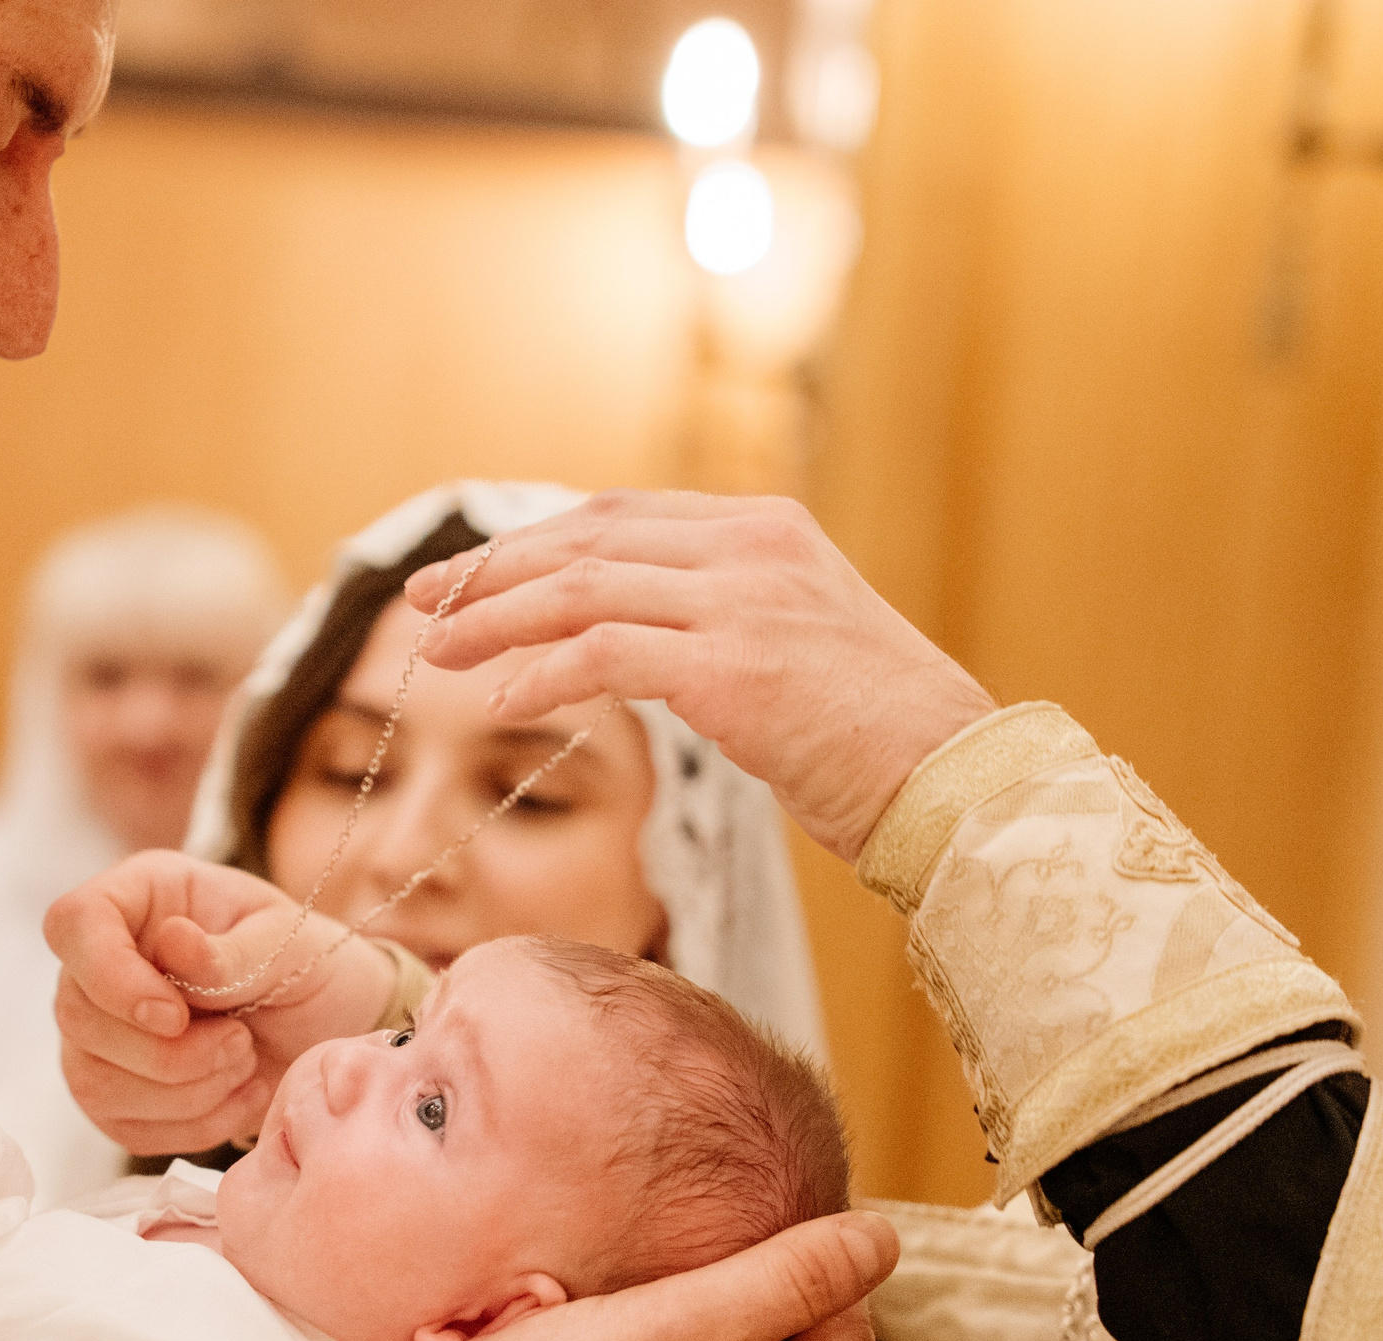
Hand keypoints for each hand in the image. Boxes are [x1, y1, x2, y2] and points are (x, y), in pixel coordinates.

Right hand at [44, 851, 397, 1154]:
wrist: (330, 1027)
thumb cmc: (308, 964)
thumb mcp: (291, 943)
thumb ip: (233, 951)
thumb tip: (173, 943)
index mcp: (140, 897)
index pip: (74, 922)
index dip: (109, 976)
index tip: (174, 1016)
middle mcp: (103, 962)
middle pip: (77, 1015)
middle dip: (167, 1052)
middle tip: (240, 1042)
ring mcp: (100, 1032)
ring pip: (93, 1082)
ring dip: (185, 1091)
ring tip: (244, 1062)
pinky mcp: (116, 1095)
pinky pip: (125, 1128)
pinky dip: (194, 1125)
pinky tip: (240, 1095)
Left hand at [410, 491, 996, 861]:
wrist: (956, 781)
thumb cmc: (880, 738)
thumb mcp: (798, 650)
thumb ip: (723, 623)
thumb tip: (637, 644)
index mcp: (766, 531)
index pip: (620, 517)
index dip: (535, 542)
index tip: (472, 575)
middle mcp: (750, 548)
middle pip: (587, 538)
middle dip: (494, 569)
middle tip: (426, 600)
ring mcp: (742, 601)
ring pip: (583, 588)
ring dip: (497, 619)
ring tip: (438, 652)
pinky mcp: (732, 668)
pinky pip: (607, 656)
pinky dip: (543, 673)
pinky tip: (501, 699)